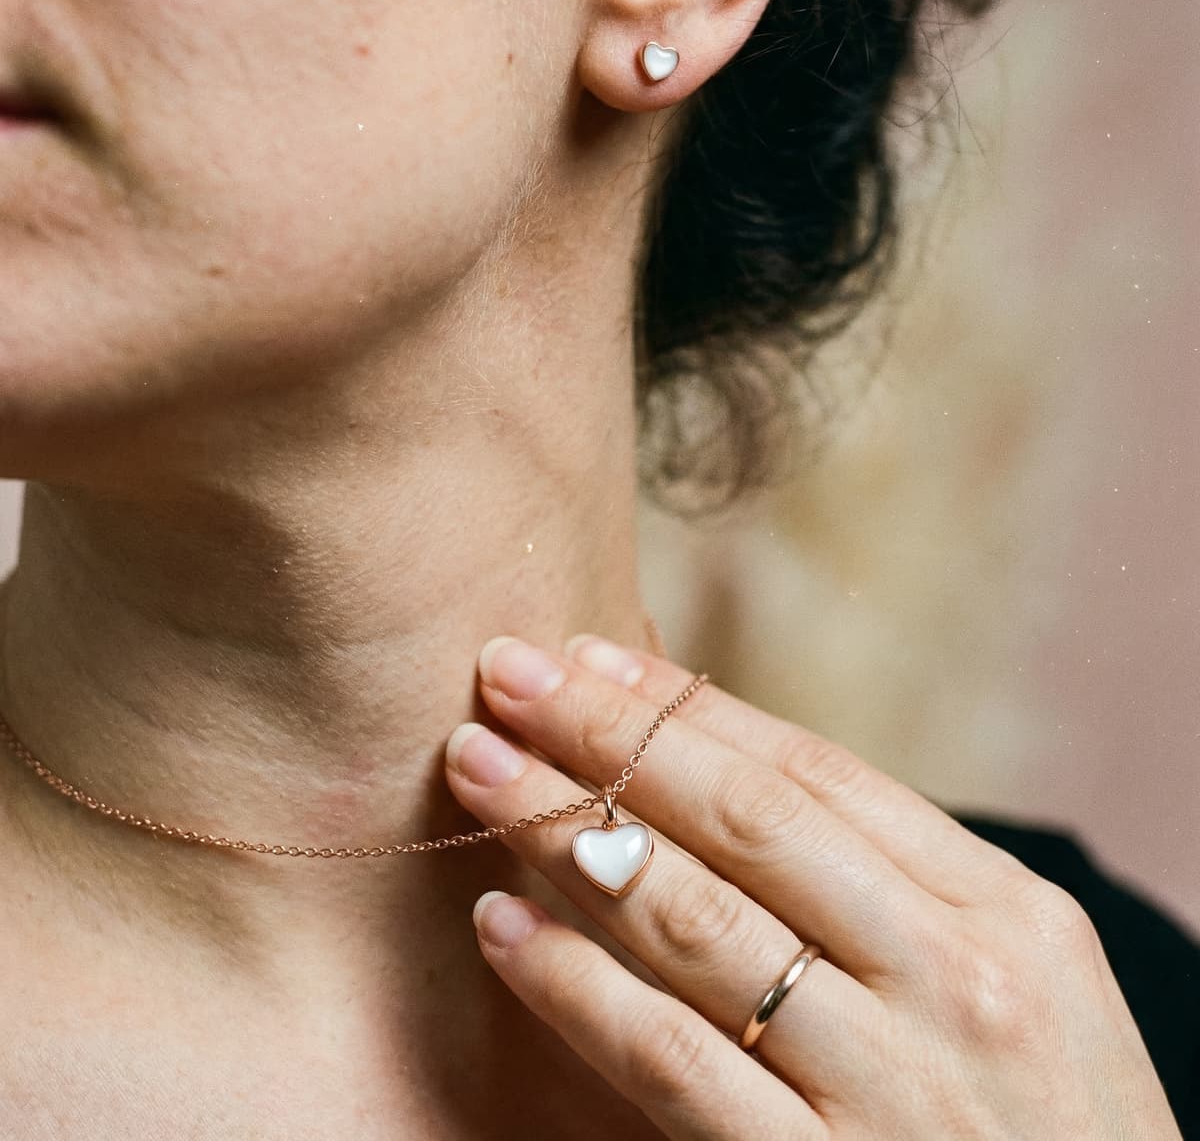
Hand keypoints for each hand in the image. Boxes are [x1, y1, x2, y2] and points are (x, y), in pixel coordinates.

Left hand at [444, 633, 1180, 1139]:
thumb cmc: (1046, 1132)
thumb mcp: (1008, 984)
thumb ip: (885, 885)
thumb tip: (721, 772)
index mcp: (1002, 911)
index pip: (814, 772)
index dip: (687, 708)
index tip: (591, 656)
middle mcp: (951, 977)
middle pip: (746, 817)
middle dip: (611, 734)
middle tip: (507, 674)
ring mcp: (889, 1082)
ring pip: (695, 918)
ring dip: (569, 830)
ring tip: (481, 768)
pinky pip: (673, 1062)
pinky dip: (577, 987)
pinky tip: (499, 929)